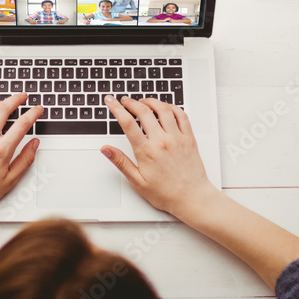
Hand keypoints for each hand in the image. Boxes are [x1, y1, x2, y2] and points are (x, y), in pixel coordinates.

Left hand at [0, 91, 42, 219]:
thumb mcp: (9, 181)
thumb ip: (25, 160)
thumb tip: (34, 144)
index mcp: (1, 151)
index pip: (22, 124)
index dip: (33, 113)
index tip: (38, 109)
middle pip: (4, 110)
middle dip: (17, 99)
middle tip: (23, 97)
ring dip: (0, 100)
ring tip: (7, 99)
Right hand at [100, 96, 216, 216]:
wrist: (192, 198)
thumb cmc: (166, 193)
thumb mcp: (137, 181)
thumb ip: (121, 162)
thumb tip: (106, 150)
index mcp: (147, 152)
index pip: (127, 123)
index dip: (116, 108)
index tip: (110, 101)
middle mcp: (162, 141)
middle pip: (143, 111)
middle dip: (131, 102)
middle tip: (124, 101)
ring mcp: (177, 138)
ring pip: (163, 109)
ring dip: (150, 101)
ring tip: (143, 101)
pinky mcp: (189, 138)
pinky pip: (181, 115)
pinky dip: (171, 107)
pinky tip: (165, 107)